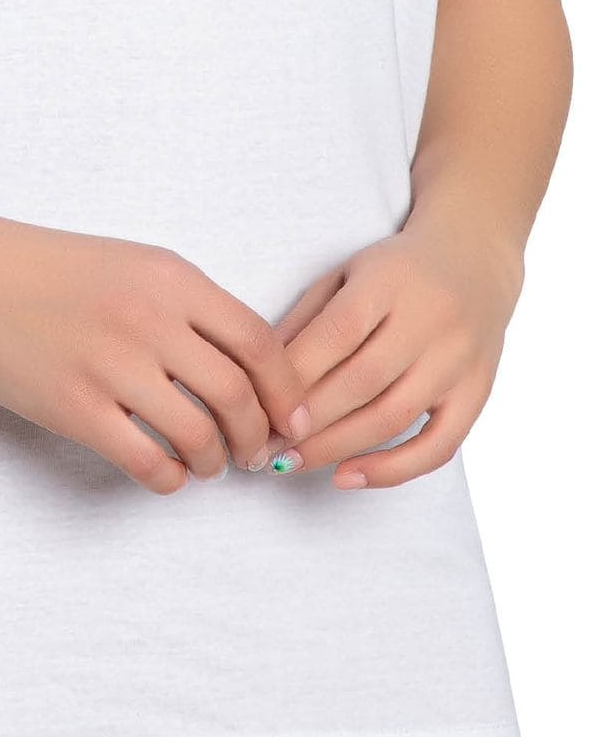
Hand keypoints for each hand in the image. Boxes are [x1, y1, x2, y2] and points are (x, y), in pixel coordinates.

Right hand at [0, 205, 311, 493]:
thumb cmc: (53, 269)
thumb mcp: (134, 264)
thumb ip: (188, 307)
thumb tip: (246, 367)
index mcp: (171, 278)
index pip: (259, 342)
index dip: (287, 391)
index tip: (293, 419)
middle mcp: (149, 318)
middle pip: (237, 395)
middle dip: (256, 436)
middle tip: (253, 453)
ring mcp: (111, 364)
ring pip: (198, 434)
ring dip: (214, 462)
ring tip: (207, 463)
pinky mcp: (74, 406)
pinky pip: (147, 460)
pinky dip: (170, 478)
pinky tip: (166, 472)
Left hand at [262, 207, 525, 488]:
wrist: (474, 259)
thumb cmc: (393, 271)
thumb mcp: (345, 274)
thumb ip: (306, 319)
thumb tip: (259, 374)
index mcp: (389, 281)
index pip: (338, 333)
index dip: (298, 375)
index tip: (257, 407)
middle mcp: (430, 320)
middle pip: (363, 381)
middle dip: (308, 420)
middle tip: (262, 445)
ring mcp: (459, 360)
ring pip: (394, 416)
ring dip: (337, 448)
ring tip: (290, 463)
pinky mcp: (477, 393)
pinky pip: (439, 446)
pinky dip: (393, 469)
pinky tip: (347, 477)